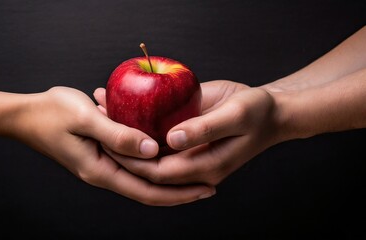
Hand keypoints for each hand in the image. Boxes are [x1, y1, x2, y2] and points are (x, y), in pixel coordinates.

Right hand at [11, 86, 213, 205]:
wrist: (26, 116)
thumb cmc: (52, 113)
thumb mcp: (86, 119)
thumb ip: (118, 134)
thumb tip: (152, 150)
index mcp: (102, 170)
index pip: (148, 191)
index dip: (178, 193)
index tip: (205, 188)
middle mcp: (105, 173)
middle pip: (149, 190)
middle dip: (180, 191)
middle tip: (211, 186)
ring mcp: (103, 165)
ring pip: (143, 178)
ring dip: (169, 177)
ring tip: (196, 172)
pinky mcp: (102, 154)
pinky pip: (133, 163)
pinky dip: (153, 161)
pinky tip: (166, 152)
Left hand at [97, 80, 281, 185]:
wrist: (269, 109)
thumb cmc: (258, 113)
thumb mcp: (236, 117)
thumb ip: (205, 130)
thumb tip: (170, 140)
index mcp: (204, 168)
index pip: (158, 173)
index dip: (132, 160)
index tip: (109, 140)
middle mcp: (190, 163)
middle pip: (146, 163)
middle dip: (119, 146)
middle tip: (96, 121)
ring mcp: (186, 149)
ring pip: (148, 146)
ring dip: (123, 129)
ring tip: (101, 104)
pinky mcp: (185, 133)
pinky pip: (156, 130)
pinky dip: (138, 118)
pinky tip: (121, 98)